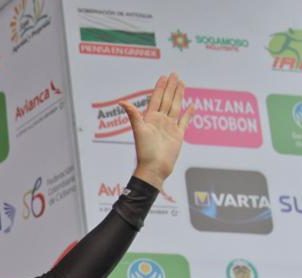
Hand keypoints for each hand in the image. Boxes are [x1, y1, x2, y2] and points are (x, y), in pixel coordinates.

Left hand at [119, 73, 195, 189]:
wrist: (154, 168)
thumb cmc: (145, 151)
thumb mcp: (138, 130)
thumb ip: (133, 115)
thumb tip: (121, 102)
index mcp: (150, 118)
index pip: (156, 99)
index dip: (160, 88)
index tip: (164, 76)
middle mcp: (160, 121)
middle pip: (167, 100)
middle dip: (171, 87)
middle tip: (175, 74)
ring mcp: (170, 127)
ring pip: (176, 107)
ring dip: (179, 95)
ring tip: (182, 83)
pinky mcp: (178, 135)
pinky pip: (184, 121)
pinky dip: (189, 113)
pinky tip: (192, 105)